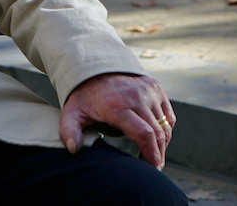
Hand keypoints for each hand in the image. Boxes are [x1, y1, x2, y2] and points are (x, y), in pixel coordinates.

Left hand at [59, 73, 175, 168]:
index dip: (151, 154)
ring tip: (153, 156)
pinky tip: (156, 139)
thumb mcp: (71, 113)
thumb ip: (68, 131)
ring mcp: (148, 90)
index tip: (152, 168)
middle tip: (154, 168)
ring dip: (162, 144)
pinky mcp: (155, 87)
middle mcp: (136, 96)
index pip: (144, 134)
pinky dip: (165, 129)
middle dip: (158, 154)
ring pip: (165, 125)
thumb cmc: (84, 97)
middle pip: (158, 133)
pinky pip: (168, 115)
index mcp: (117, 105)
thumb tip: (74, 148)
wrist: (95, 69)